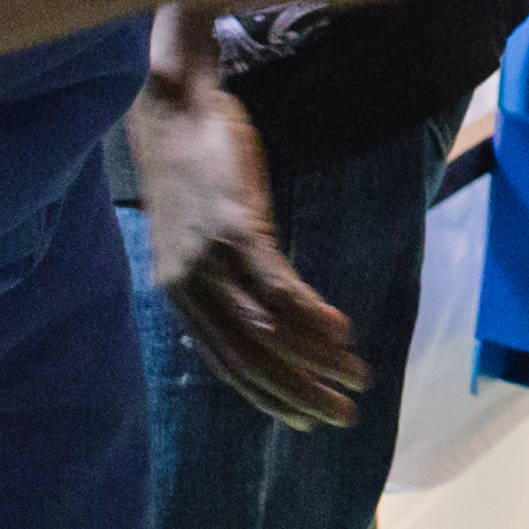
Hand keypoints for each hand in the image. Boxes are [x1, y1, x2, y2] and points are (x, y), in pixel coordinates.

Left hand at [124, 17, 367, 431]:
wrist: (173, 107)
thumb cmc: (193, 168)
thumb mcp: (202, 234)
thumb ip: (225, 276)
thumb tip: (265, 314)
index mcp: (179, 295)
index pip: (226, 364)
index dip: (267, 397)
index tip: (304, 421)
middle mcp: (189, 286)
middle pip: (249, 359)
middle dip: (299, 394)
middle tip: (342, 417)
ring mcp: (211, 258)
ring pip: (265, 330)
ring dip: (315, 361)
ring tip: (356, 376)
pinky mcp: (235, 227)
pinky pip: (276, 286)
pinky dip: (311, 316)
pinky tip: (342, 331)